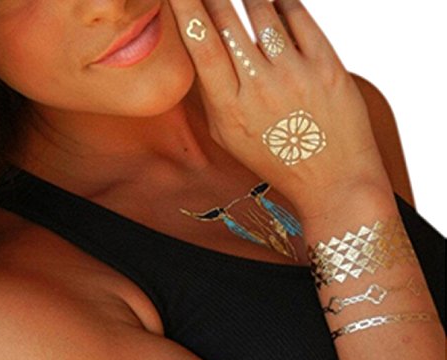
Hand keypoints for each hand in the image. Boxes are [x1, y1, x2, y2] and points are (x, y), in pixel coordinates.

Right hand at [168, 0, 391, 215]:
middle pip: (226, 22)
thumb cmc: (278, 160)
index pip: (200, 46)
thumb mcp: (231, 139)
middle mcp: (259, 89)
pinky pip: (297, 16)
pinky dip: (282, 2)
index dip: (186, 8)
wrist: (333, 181)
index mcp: (230, 111)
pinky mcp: (326, 66)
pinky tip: (276, 4)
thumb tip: (200, 49)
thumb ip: (212, 97)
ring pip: (262, 11)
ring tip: (244, 0)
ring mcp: (294, 75)